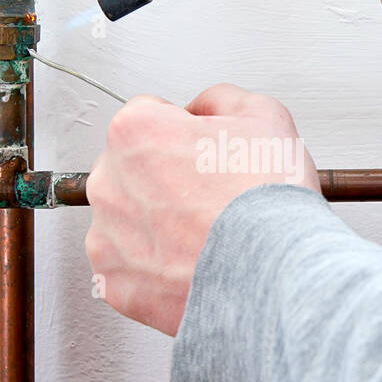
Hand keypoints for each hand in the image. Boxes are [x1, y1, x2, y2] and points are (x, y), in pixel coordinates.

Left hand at [85, 84, 319, 335]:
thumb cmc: (266, 201)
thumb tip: (202, 109)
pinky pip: (127, 265)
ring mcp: (106, 235)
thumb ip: (219, 100)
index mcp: (135, 131)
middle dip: (163, 178)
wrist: (274, 275)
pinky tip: (190, 262)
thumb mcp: (263, 115)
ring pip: (126, 218)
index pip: (149, 116)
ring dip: (155, 222)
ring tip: (203, 233)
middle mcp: (109, 181)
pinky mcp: (113, 281)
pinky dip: (153, 267)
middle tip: (209, 196)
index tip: (205, 155)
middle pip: (131, 168)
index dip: (184, 132)